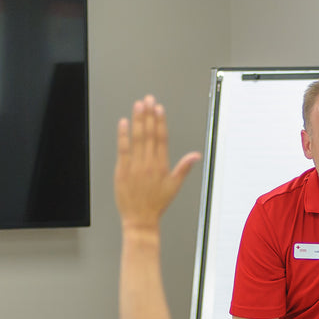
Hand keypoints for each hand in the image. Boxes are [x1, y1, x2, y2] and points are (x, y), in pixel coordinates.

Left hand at [115, 96, 200, 231]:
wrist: (140, 219)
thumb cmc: (156, 204)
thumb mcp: (174, 186)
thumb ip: (184, 168)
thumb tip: (196, 156)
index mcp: (161, 166)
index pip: (162, 138)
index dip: (161, 122)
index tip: (159, 109)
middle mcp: (149, 164)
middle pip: (150, 134)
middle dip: (149, 115)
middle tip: (148, 100)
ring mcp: (135, 166)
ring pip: (137, 138)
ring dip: (138, 120)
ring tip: (138, 105)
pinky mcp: (122, 170)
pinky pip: (123, 149)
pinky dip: (123, 135)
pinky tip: (123, 123)